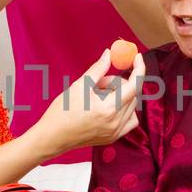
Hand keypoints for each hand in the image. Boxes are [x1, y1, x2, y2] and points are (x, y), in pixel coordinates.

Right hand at [28, 47, 143, 157]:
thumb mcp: (80, 86)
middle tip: (98, 82)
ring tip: (98, 96)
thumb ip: (98, 69)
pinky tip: (109, 107)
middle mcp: (116, 122)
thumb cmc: (62, 111)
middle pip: (132, 93)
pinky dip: (124, 109)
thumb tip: (109, 54)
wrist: (52, 137)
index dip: (138, 68)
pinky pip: (130, 119)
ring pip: (131, 105)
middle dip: (118, 82)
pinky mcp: (113, 137)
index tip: (136, 56)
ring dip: (120, 95)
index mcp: (108, 109)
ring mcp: (116, 132)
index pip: (134, 85)